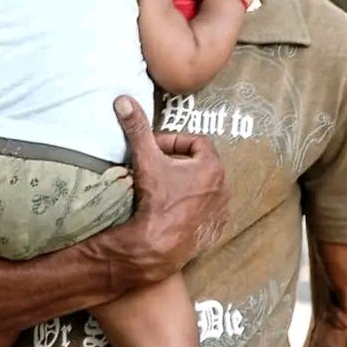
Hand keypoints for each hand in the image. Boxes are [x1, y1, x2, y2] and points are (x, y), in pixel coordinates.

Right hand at [113, 96, 227, 278]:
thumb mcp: (146, 159)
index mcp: (212, 166)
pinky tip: (171, 210)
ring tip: (161, 189)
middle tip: (154, 167)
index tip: (154, 148)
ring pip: (202, 189)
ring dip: (184, 185)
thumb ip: (137, 128)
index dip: (173, 141)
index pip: (195, 141)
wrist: (158, 246)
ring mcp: (220, 211)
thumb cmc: (157, 199)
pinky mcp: (214, 231)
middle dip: (177, 163)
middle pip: (199, 165)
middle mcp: (223, 187)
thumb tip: (123, 100)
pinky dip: (190, 207)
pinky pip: (204, 212)